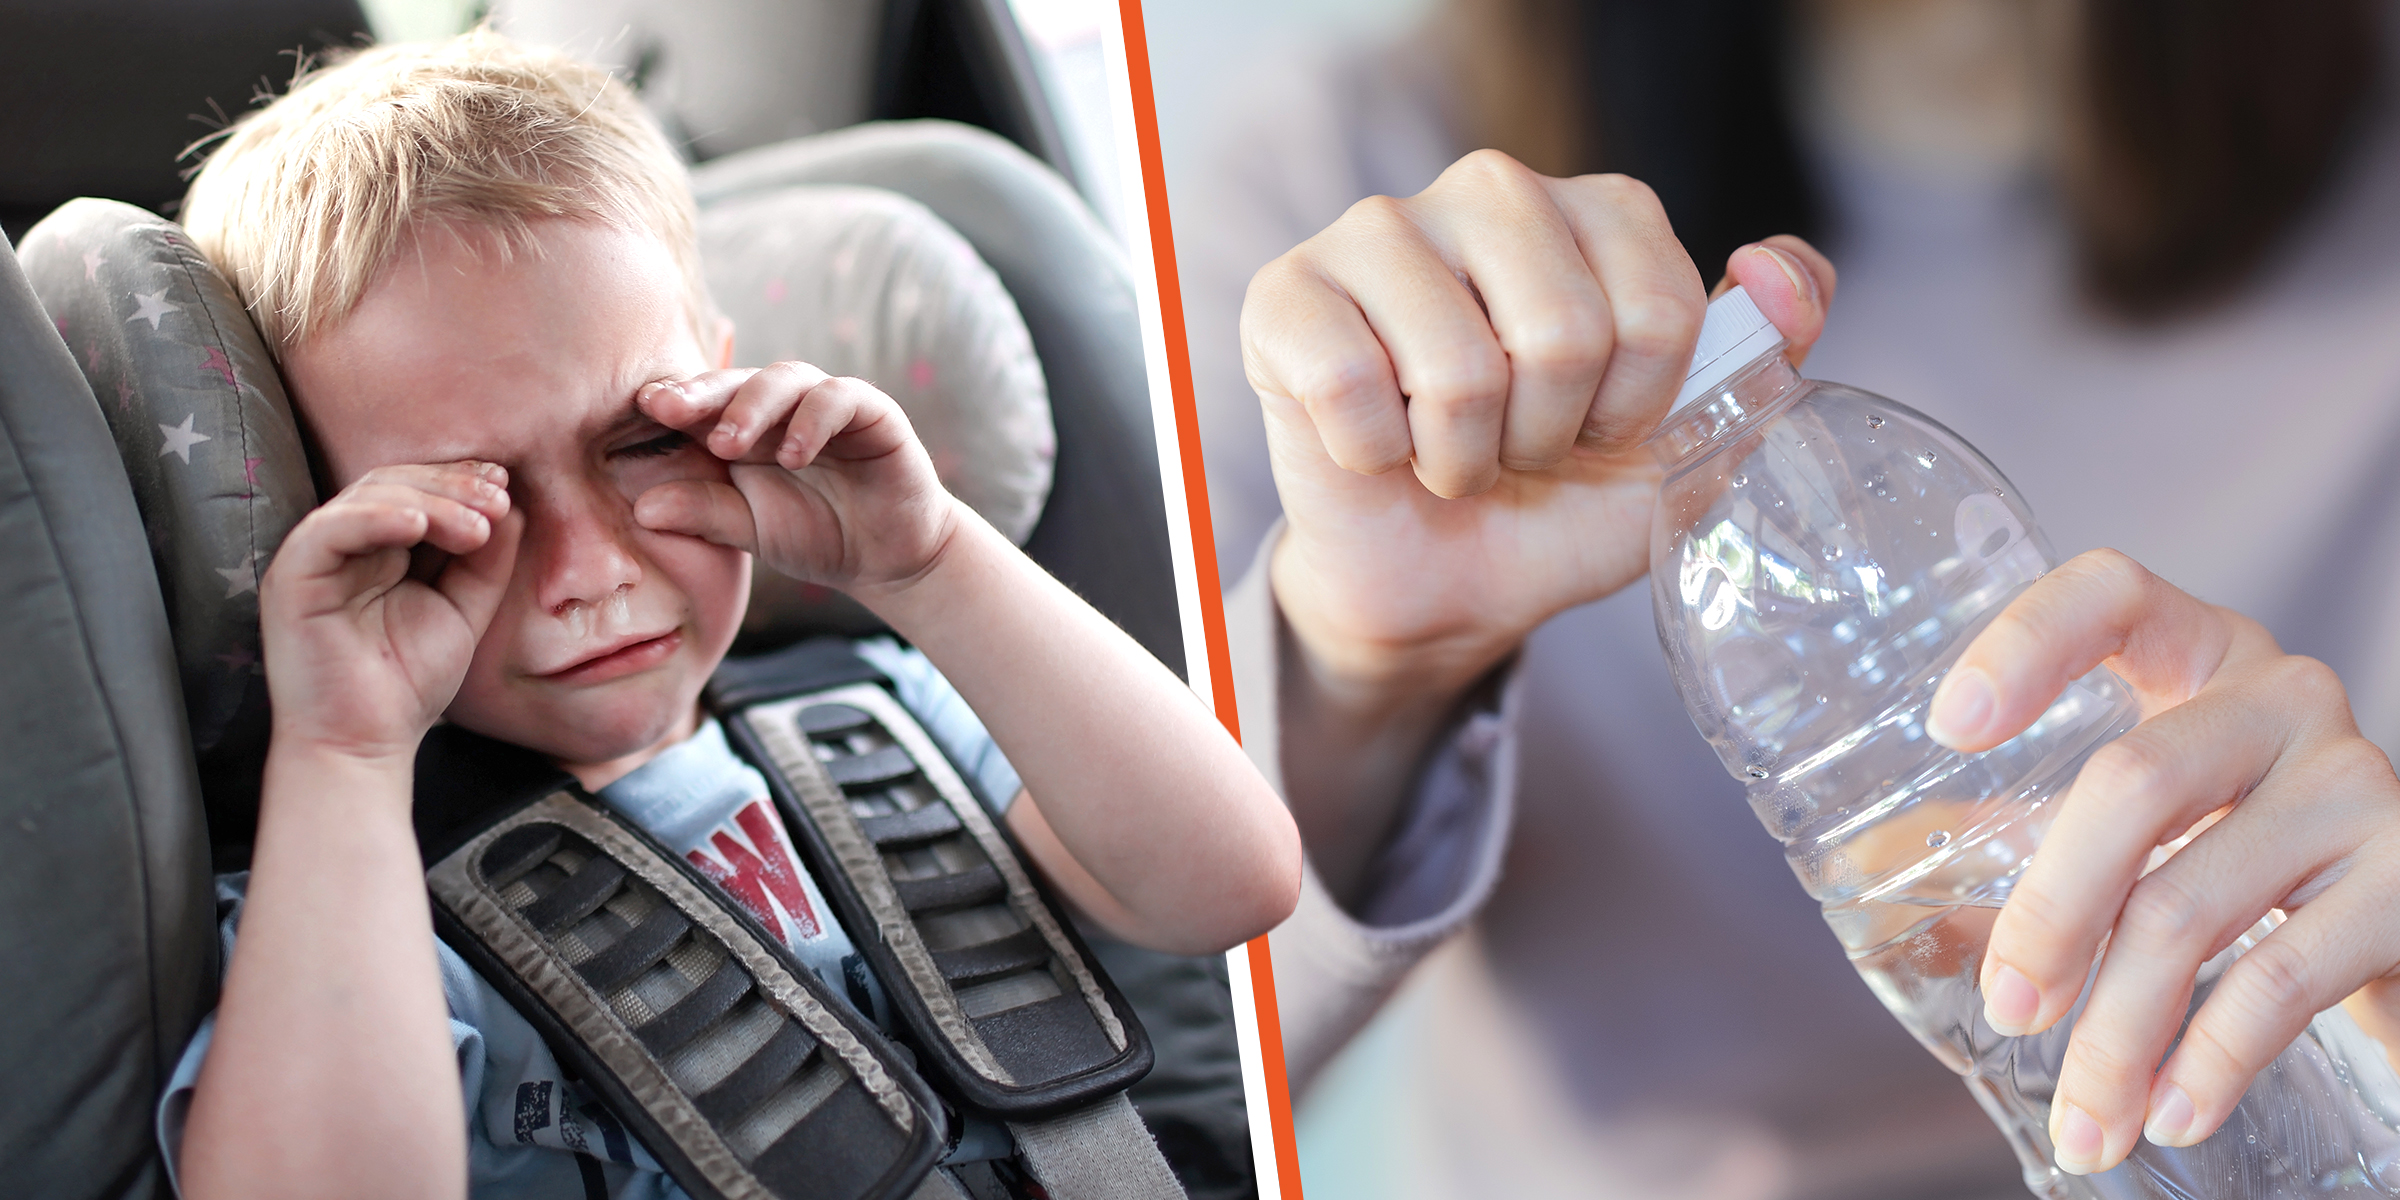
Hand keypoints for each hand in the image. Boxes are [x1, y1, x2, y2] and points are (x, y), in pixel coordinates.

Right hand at [260, 460, 519, 763]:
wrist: (364, 743)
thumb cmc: (409, 682)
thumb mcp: (464, 611)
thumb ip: (486, 562)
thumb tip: (511, 507)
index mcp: (381, 547)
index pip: (418, 491)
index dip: (460, 480)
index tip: (506, 486)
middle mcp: (346, 544)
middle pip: (395, 483)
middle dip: (452, 485)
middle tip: (498, 498)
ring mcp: (316, 556)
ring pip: (367, 496)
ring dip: (429, 501)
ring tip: (476, 525)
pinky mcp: (291, 576)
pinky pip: (329, 530)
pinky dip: (375, 518)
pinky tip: (419, 526)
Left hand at [632, 365, 960, 594]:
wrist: (888, 558)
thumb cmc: (816, 535)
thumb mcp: (749, 530)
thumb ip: (703, 514)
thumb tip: (641, 510)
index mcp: (744, 428)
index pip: (703, 402)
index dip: (673, 400)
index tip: (640, 410)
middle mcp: (783, 407)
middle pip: (736, 380)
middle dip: (701, 393)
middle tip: (669, 410)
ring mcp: (827, 403)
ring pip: (785, 378)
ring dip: (753, 405)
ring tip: (727, 443)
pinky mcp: (872, 412)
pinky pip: (839, 398)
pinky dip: (813, 420)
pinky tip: (794, 454)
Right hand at [1246, 150, 1836, 700]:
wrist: (1449, 584)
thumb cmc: (1564, 499)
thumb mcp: (1693, 437)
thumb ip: (1768, 348)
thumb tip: (1778, 273)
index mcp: (1598, 209)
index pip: (1660, 309)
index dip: (1637, 411)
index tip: (1602, 429)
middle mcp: (1490, 189)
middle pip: (1562, 333)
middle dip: (1547, 436)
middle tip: (1519, 449)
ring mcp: (1378, 229)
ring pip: (1456, 368)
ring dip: (1460, 457)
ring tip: (1449, 451)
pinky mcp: (1285, 293)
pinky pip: (1350, 386)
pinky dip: (1373, 454)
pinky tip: (1374, 444)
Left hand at [1927, 548, 2399, 1173]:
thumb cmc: (2241, 858)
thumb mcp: (2152, 816)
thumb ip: (2038, 827)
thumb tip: (1880, 875)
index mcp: (2200, 655)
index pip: (2111, 593)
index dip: (2025, 643)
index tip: (1949, 728)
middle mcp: (2283, 697)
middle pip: (2132, 783)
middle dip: (2052, 913)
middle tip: (2011, 1008)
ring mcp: (2354, 781)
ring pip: (2189, 904)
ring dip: (2120, 1030)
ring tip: (2084, 1114)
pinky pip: (2280, 977)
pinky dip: (2210, 1060)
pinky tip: (2172, 1110)